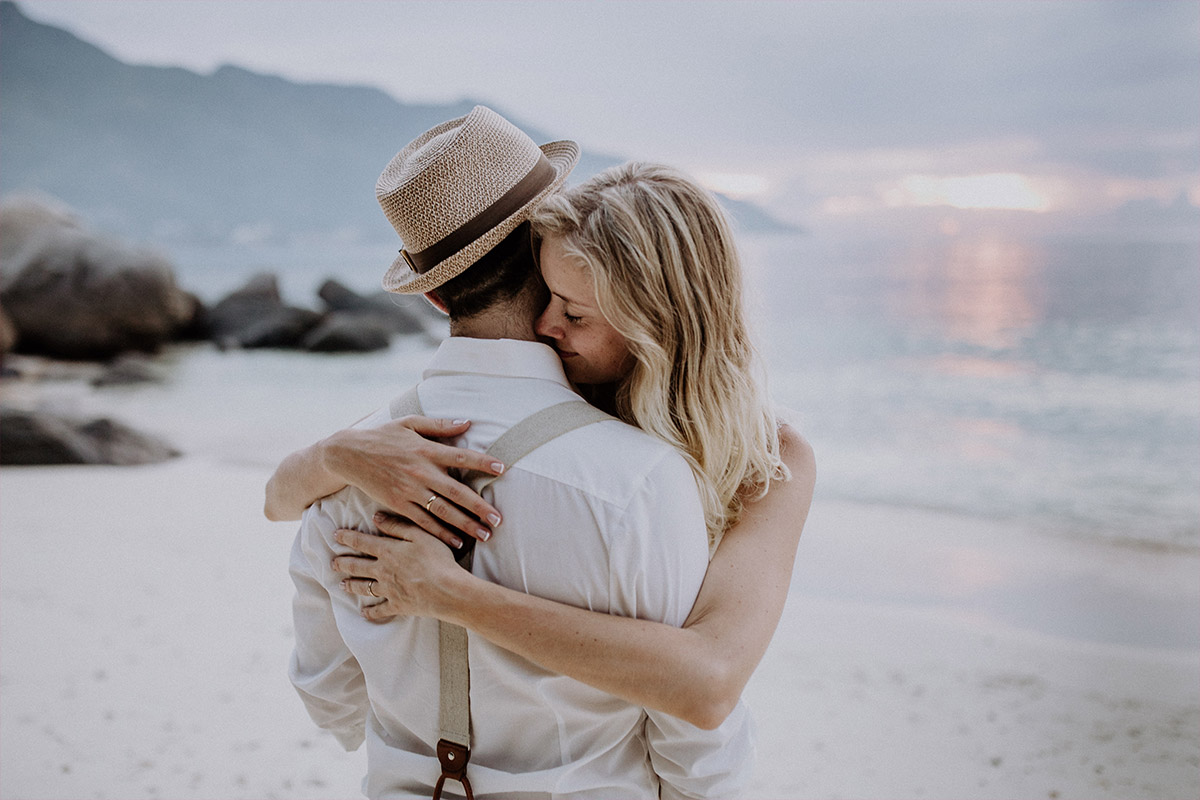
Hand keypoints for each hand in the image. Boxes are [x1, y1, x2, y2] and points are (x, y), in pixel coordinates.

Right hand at [322, 416, 504, 547]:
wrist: (349, 454)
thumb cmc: (383, 436)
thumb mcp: (410, 423)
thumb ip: (439, 425)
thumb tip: (467, 423)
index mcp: (426, 449)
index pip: (461, 456)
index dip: (482, 462)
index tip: (502, 469)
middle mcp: (421, 472)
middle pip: (456, 491)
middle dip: (479, 507)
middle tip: (498, 519)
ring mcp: (409, 491)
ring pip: (442, 511)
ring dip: (465, 525)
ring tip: (485, 535)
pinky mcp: (398, 505)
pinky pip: (423, 522)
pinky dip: (440, 534)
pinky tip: (456, 542)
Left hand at [332, 513, 464, 622]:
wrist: (447, 590)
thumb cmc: (438, 559)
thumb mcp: (420, 535)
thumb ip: (397, 526)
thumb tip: (376, 517)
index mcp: (388, 551)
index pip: (361, 542)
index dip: (347, 538)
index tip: (335, 535)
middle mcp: (383, 571)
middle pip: (357, 566)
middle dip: (343, 563)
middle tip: (333, 563)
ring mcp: (388, 590)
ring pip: (364, 587)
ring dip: (351, 585)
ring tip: (341, 584)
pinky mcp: (397, 606)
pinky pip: (379, 610)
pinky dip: (370, 613)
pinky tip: (363, 614)